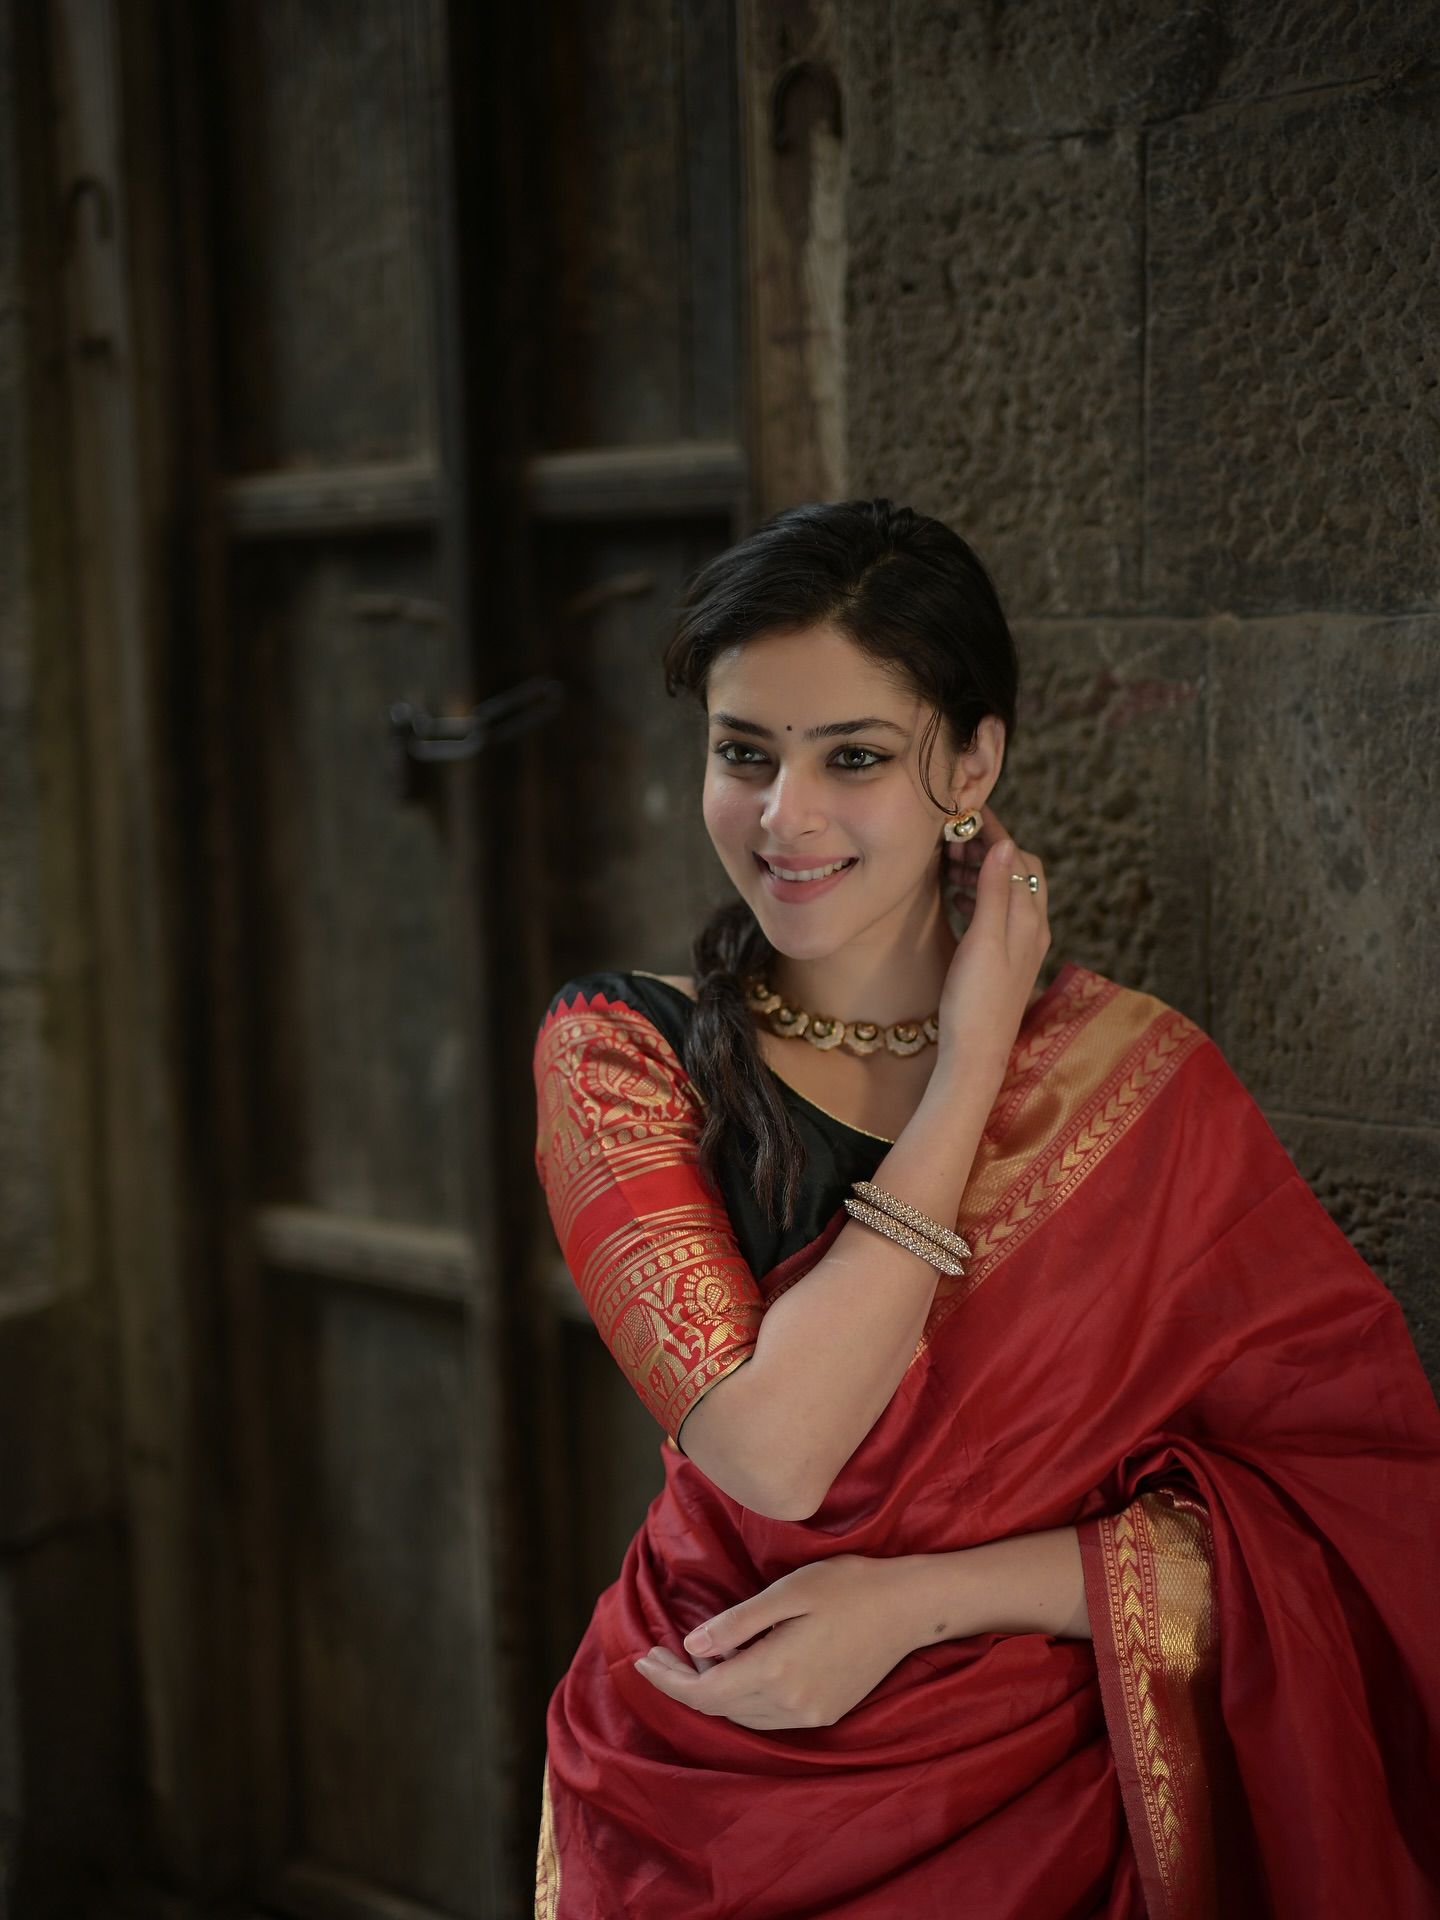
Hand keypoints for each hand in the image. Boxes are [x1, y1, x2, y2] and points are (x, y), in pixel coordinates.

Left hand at [632, 1554, 917, 1729]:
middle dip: (684, 1683)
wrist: (909, 1606)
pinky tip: (736, 1667)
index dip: (668, 1681)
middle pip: (721, 1708)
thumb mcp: (788, 1592)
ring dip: (713, 1692)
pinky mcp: (826, 1713)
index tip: (641, 1659)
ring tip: (694, 1658)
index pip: (706, 1692)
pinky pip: (769, 1716)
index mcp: (778, 1672)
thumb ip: (737, 1623)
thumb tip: (692, 1646)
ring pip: (744, 1716)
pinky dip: (743, 1697)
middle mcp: (793, 1704)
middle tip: (659, 1652)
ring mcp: (812, 1714)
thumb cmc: (848, 1586)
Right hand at [937, 802, 1048, 1074]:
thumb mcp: (984, 940)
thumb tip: (1004, 844)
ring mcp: (1021, 946)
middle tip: (952, 837)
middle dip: (988, 848)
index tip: (967, 812)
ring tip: (948, 862)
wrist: (976, 1056)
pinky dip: (978, 895)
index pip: (1018, 859)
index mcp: (1030, 920)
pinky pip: (997, 913)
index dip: (994, 832)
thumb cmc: (976, 1001)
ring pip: (1007, 892)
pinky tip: (955, 898)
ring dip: (981, 871)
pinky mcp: (1006, 960)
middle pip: (1017, 872)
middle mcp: (1032, 929)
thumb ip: (995, 892)